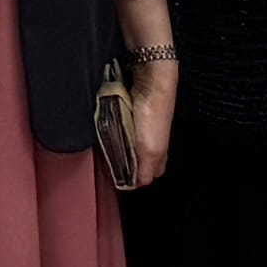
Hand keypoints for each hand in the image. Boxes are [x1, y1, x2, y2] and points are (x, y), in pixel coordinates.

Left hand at [120, 43, 178, 177]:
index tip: (116, 177)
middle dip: (121, 160)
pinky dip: (114, 128)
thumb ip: (144, 170)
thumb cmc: (153, 114)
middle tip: (108, 158)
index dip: (132, 178)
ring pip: (127, 144)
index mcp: (159, 155)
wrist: (150, 81)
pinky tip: (109, 127)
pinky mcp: (134, 114)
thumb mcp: (150, 151)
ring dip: (116, 144)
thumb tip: (138, 185)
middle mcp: (153, 143)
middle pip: (135, 159)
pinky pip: (122, 128)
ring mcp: (143, 128)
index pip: (146, 175)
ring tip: (106, 142)